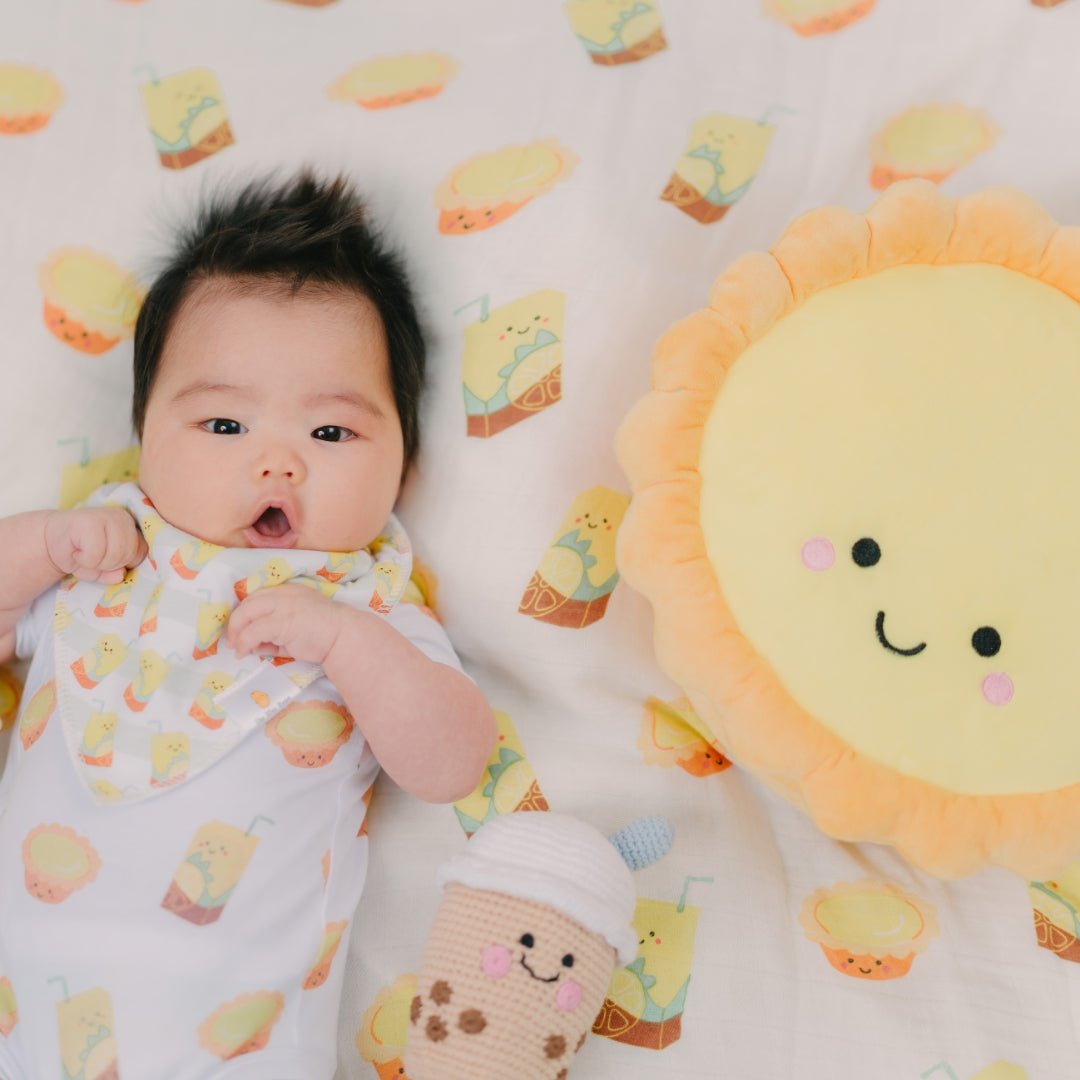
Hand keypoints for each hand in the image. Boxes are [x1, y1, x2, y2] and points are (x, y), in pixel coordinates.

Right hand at [44, 507, 147, 584]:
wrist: (50, 540)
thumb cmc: (82, 553)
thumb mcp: (103, 568)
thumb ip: (115, 573)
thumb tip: (120, 575)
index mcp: (131, 528)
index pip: (141, 553)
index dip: (123, 564)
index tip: (106, 560)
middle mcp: (122, 518)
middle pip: (128, 554)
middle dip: (109, 564)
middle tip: (93, 559)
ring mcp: (107, 516)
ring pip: (115, 554)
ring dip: (97, 563)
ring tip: (85, 555)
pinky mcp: (89, 520)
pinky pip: (96, 553)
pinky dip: (85, 560)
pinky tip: (77, 551)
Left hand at [226, 583, 346, 664]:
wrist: (344, 638)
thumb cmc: (325, 636)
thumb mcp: (295, 631)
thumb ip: (274, 635)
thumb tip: (251, 646)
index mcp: (289, 591)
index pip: (258, 598)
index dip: (245, 614)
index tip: (240, 631)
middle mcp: (283, 593)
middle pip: (248, 603)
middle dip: (236, 623)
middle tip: (233, 642)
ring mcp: (282, 605)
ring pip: (247, 613)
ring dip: (237, 632)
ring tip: (238, 648)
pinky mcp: (281, 620)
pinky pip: (254, 631)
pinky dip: (244, 642)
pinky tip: (244, 652)